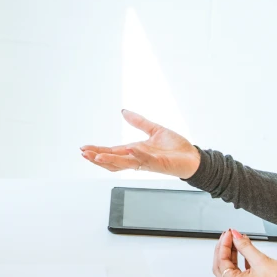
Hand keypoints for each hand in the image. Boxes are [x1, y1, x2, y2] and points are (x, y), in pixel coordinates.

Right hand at [80, 109, 200, 178]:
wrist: (193, 157)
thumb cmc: (176, 148)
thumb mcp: (154, 130)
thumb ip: (139, 122)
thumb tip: (124, 112)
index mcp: (135, 151)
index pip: (112, 151)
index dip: (97, 150)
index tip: (84, 148)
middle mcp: (138, 158)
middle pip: (113, 160)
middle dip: (97, 157)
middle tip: (84, 154)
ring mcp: (147, 162)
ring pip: (124, 163)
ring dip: (110, 160)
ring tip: (97, 155)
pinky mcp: (159, 164)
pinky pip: (146, 160)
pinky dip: (137, 154)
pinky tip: (129, 148)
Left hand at [212, 229, 276, 276]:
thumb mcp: (261, 260)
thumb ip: (245, 246)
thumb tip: (235, 236)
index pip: (221, 262)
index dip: (224, 245)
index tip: (229, 234)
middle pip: (222, 267)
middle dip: (224, 250)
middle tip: (228, 237)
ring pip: (230, 271)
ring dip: (231, 256)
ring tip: (236, 242)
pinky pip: (239, 275)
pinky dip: (238, 263)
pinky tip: (244, 253)